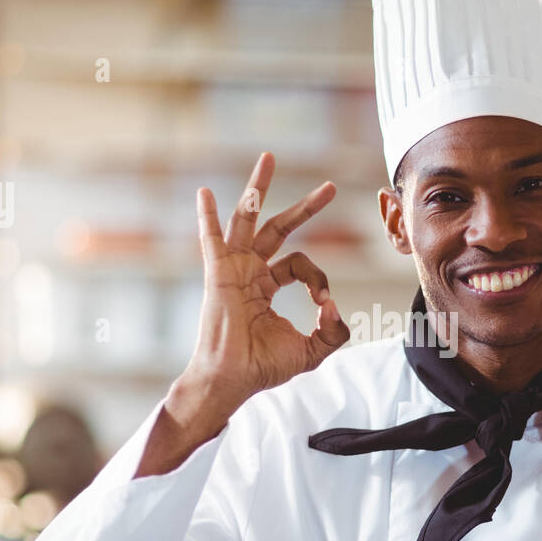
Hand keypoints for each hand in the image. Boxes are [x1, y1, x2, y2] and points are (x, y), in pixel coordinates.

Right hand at [183, 151, 350, 406]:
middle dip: (304, 207)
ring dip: (258, 190)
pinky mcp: (217, 275)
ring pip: (248, 220)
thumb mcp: (310, 351)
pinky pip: (211, 240)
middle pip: (278, 228)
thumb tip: (337, 307)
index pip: (300, 265)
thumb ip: (332, 332)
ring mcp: (232, 270)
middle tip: (330, 188)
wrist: (232, 381)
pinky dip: (207, 217)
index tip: (323, 305)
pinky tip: (204, 193)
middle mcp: (249, 272)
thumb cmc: (262, 368)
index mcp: (266, 287)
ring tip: (269, 159)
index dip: (318, 279)